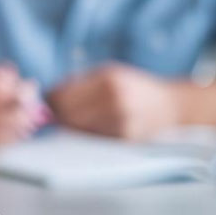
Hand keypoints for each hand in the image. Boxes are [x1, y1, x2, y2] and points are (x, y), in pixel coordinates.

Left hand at [48, 63, 182, 139]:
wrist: (171, 106)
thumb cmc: (132, 87)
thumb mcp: (107, 73)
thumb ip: (76, 83)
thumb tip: (44, 97)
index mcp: (108, 81)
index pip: (62, 98)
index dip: (50, 102)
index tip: (48, 104)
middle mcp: (116, 101)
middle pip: (67, 116)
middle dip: (59, 116)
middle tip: (58, 116)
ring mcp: (122, 123)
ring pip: (78, 131)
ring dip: (72, 127)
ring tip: (80, 119)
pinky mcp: (125, 141)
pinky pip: (93, 140)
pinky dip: (87, 135)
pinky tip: (94, 128)